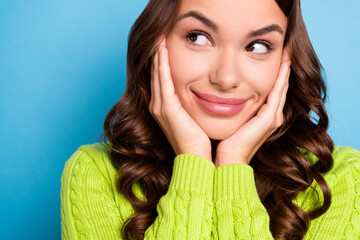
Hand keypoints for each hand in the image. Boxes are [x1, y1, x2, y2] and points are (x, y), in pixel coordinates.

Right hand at [149, 38, 211, 159]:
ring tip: (160, 38)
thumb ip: (192, 104)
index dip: (163, 62)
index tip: (166, 45)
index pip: (162, 79)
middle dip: (159, 55)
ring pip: (158, 74)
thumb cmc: (199, 140)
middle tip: (161, 36)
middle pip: (157, 74)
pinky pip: (163, 80)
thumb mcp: (194, 117)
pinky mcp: (166, 108)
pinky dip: (162, 64)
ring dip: (158, 55)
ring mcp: (160, 107)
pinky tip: (162, 50)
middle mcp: (158, 105)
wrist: (196, 158)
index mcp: (165, 107)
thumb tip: (203, 92)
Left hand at [214, 47, 290, 166]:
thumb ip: (230, 106)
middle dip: (282, 68)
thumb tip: (219, 91)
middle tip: (285, 48)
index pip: (271, 89)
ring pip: (281, 87)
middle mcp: (271, 116)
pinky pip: (278, 93)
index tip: (271, 55)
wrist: (226, 160)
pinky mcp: (269, 119)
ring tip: (288, 51)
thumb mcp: (228, 118)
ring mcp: (272, 118)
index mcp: (262, 116)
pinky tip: (284, 64)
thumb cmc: (223, 141)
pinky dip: (281, 78)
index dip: (274, 73)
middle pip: (279, 86)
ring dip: (285, 70)